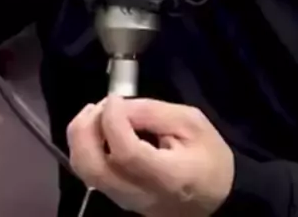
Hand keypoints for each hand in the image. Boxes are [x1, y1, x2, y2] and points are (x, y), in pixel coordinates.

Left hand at [67, 95, 234, 216]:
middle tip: (103, 105)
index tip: (116, 98)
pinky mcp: (116, 197)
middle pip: (91, 165)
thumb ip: (153, 112)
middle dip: (85, 127)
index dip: (113, 120)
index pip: (125, 153)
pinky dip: (86, 145)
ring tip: (99, 113)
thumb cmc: (208, 157)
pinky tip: (102, 129)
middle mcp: (138, 193)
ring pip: (83, 170)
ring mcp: (123, 200)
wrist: (216, 198)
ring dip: (81, 136)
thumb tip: (120, 106)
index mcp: (166, 176)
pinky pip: (89, 172)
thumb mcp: (191, 123)